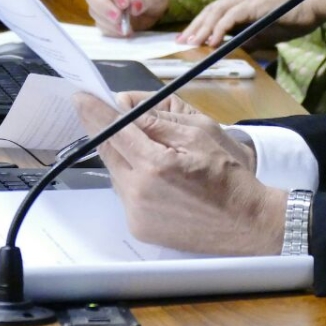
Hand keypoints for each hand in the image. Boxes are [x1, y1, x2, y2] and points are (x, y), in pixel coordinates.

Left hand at [73, 92, 283, 254]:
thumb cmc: (228, 174)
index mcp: (155, 164)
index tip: (80, 97)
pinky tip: (158, 178)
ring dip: (124, 156)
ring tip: (151, 152)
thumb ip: (159, 122)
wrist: (245, 221)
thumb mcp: (201, 133)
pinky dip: (133, 179)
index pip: (113, 130)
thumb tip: (125, 109)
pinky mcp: (139, 227)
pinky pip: (126, 194)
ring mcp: (136, 213)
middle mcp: (138, 191)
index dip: (94, 112)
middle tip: (103, 112)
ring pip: (116, 173)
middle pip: (108, 151)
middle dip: (105, 130)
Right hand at [84, 0, 170, 36]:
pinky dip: (110, 29)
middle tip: (118, 17)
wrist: (151, 6)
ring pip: (94, 10)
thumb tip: (134, 6)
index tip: (125, 3)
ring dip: (108, 21)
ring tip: (126, 28)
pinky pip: (99, 23)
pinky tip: (123, 31)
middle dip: (105, 7)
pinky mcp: (99, 15)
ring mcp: (97, 0)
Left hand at [177, 0, 325, 47]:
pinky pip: (231, 17)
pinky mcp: (255, 4)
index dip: (200, 25)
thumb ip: (249, 39)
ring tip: (192, 43)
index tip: (189, 39)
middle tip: (181, 42)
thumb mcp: (265, 33)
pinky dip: (219, 29)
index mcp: (244, 1)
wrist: (314, 6)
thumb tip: (233, 51)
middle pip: (210, 10)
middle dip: (195, 27)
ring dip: (203, 29)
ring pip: (217, 12)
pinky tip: (212, 41)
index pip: (215, 12)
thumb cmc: (294, 18)